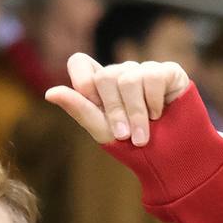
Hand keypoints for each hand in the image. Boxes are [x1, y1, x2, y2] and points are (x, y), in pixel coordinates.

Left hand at [44, 52, 195, 147]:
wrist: (172, 160)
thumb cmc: (135, 149)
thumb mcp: (103, 131)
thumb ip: (79, 109)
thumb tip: (50, 92)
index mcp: (100, 87)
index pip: (80, 63)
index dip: (82, 76)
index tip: (90, 99)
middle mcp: (121, 74)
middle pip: (106, 76)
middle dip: (115, 110)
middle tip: (126, 135)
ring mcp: (145, 70)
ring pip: (130, 78)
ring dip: (137, 113)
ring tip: (143, 135)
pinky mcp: (168, 71)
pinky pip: (153, 77)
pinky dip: (155, 102)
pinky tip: (161, 114)